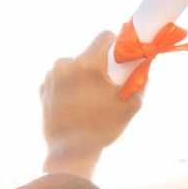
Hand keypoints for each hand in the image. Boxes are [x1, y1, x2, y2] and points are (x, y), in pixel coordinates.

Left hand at [40, 30, 140, 177]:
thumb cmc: (102, 128)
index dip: (116, 44)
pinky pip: (61, 79)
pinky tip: (77, 106)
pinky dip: (70, 87)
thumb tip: (144, 68)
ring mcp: (51, 76)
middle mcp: (65, 64)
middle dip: (99, 65)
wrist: (69, 152)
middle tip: (108, 86)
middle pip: (88, 54)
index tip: (121, 57)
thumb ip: (140, 82)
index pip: (104, 36)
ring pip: (73, 67)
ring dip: (83, 77)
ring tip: (91, 100)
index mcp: (87, 64)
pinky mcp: (42, 88)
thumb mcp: (131, 105)